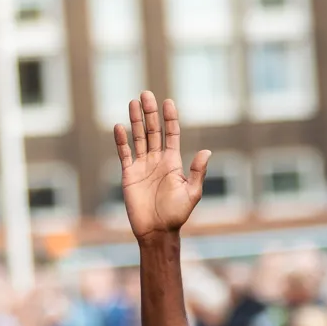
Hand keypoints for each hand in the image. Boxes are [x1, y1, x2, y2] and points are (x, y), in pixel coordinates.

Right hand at [115, 92, 211, 239]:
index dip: (170, 118)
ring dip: (135, 121)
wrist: (156, 231)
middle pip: (153, 131)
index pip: (171, 134)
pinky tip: (119, 127)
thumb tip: (207, 151)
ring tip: (133, 103)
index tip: (168, 102)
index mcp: (173, 162)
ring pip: (138, 138)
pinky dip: (121, 141)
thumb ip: (197, 172)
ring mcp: (142, 166)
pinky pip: (124, 154)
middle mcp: (157, 160)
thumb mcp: (192, 193)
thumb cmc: (176, 214)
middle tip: (146, 94)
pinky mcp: (129, 174)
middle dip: (150, 113)